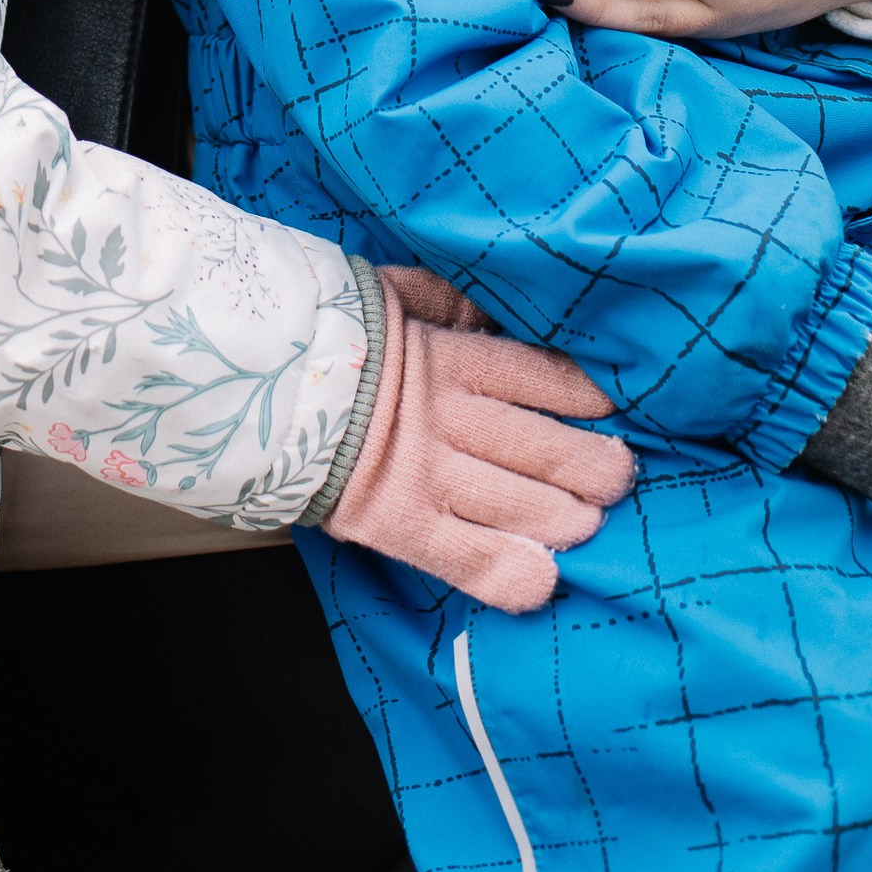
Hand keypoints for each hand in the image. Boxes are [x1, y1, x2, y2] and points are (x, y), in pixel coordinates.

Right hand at [325, 267, 634, 613]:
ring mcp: (425, 477)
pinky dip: (514, 575)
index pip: (538, 376)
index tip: (611, 407)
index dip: (583, 395)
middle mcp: (447, 419)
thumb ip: (448, 301)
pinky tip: (544, 577)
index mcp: (448, 357)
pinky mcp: (400, 527)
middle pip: (542, 447)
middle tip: (617, 473)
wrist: (253, 385)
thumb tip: (495, 309)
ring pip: (520, 506)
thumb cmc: (331, 336)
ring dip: (568, 518)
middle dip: (593, 465)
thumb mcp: (392, 294)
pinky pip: (470, 561)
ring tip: (588, 521)